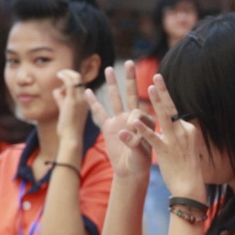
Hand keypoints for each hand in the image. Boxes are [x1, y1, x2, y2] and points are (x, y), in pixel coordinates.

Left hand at [53, 69, 91, 146]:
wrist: (71, 138)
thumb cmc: (68, 128)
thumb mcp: (65, 110)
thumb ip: (61, 99)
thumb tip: (57, 91)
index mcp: (86, 101)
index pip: (82, 84)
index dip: (73, 79)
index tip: (64, 78)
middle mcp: (85, 99)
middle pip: (80, 79)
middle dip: (70, 73)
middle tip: (61, 73)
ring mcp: (80, 99)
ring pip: (76, 78)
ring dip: (67, 73)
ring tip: (59, 74)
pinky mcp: (72, 101)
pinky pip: (69, 83)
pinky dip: (64, 76)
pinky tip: (59, 75)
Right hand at [85, 62, 152, 179]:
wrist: (130, 172)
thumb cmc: (140, 163)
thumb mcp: (140, 153)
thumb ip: (134, 141)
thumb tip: (123, 131)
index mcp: (145, 122)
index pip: (140, 112)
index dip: (136, 121)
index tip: (135, 133)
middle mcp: (132, 117)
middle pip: (131, 94)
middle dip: (130, 78)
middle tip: (130, 62)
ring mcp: (119, 121)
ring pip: (115, 99)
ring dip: (113, 85)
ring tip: (109, 69)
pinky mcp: (108, 128)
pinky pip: (100, 113)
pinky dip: (94, 103)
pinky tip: (88, 91)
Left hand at [132, 73, 205, 200]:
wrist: (190, 186)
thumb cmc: (188, 168)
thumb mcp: (189, 146)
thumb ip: (182, 133)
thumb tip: (180, 123)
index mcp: (188, 129)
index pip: (175, 111)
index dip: (166, 98)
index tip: (159, 83)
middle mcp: (183, 131)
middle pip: (172, 108)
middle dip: (163, 91)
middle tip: (157, 76)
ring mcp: (175, 141)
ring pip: (165, 117)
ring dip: (157, 101)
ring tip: (150, 87)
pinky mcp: (166, 151)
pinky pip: (153, 138)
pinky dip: (144, 130)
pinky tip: (135, 122)